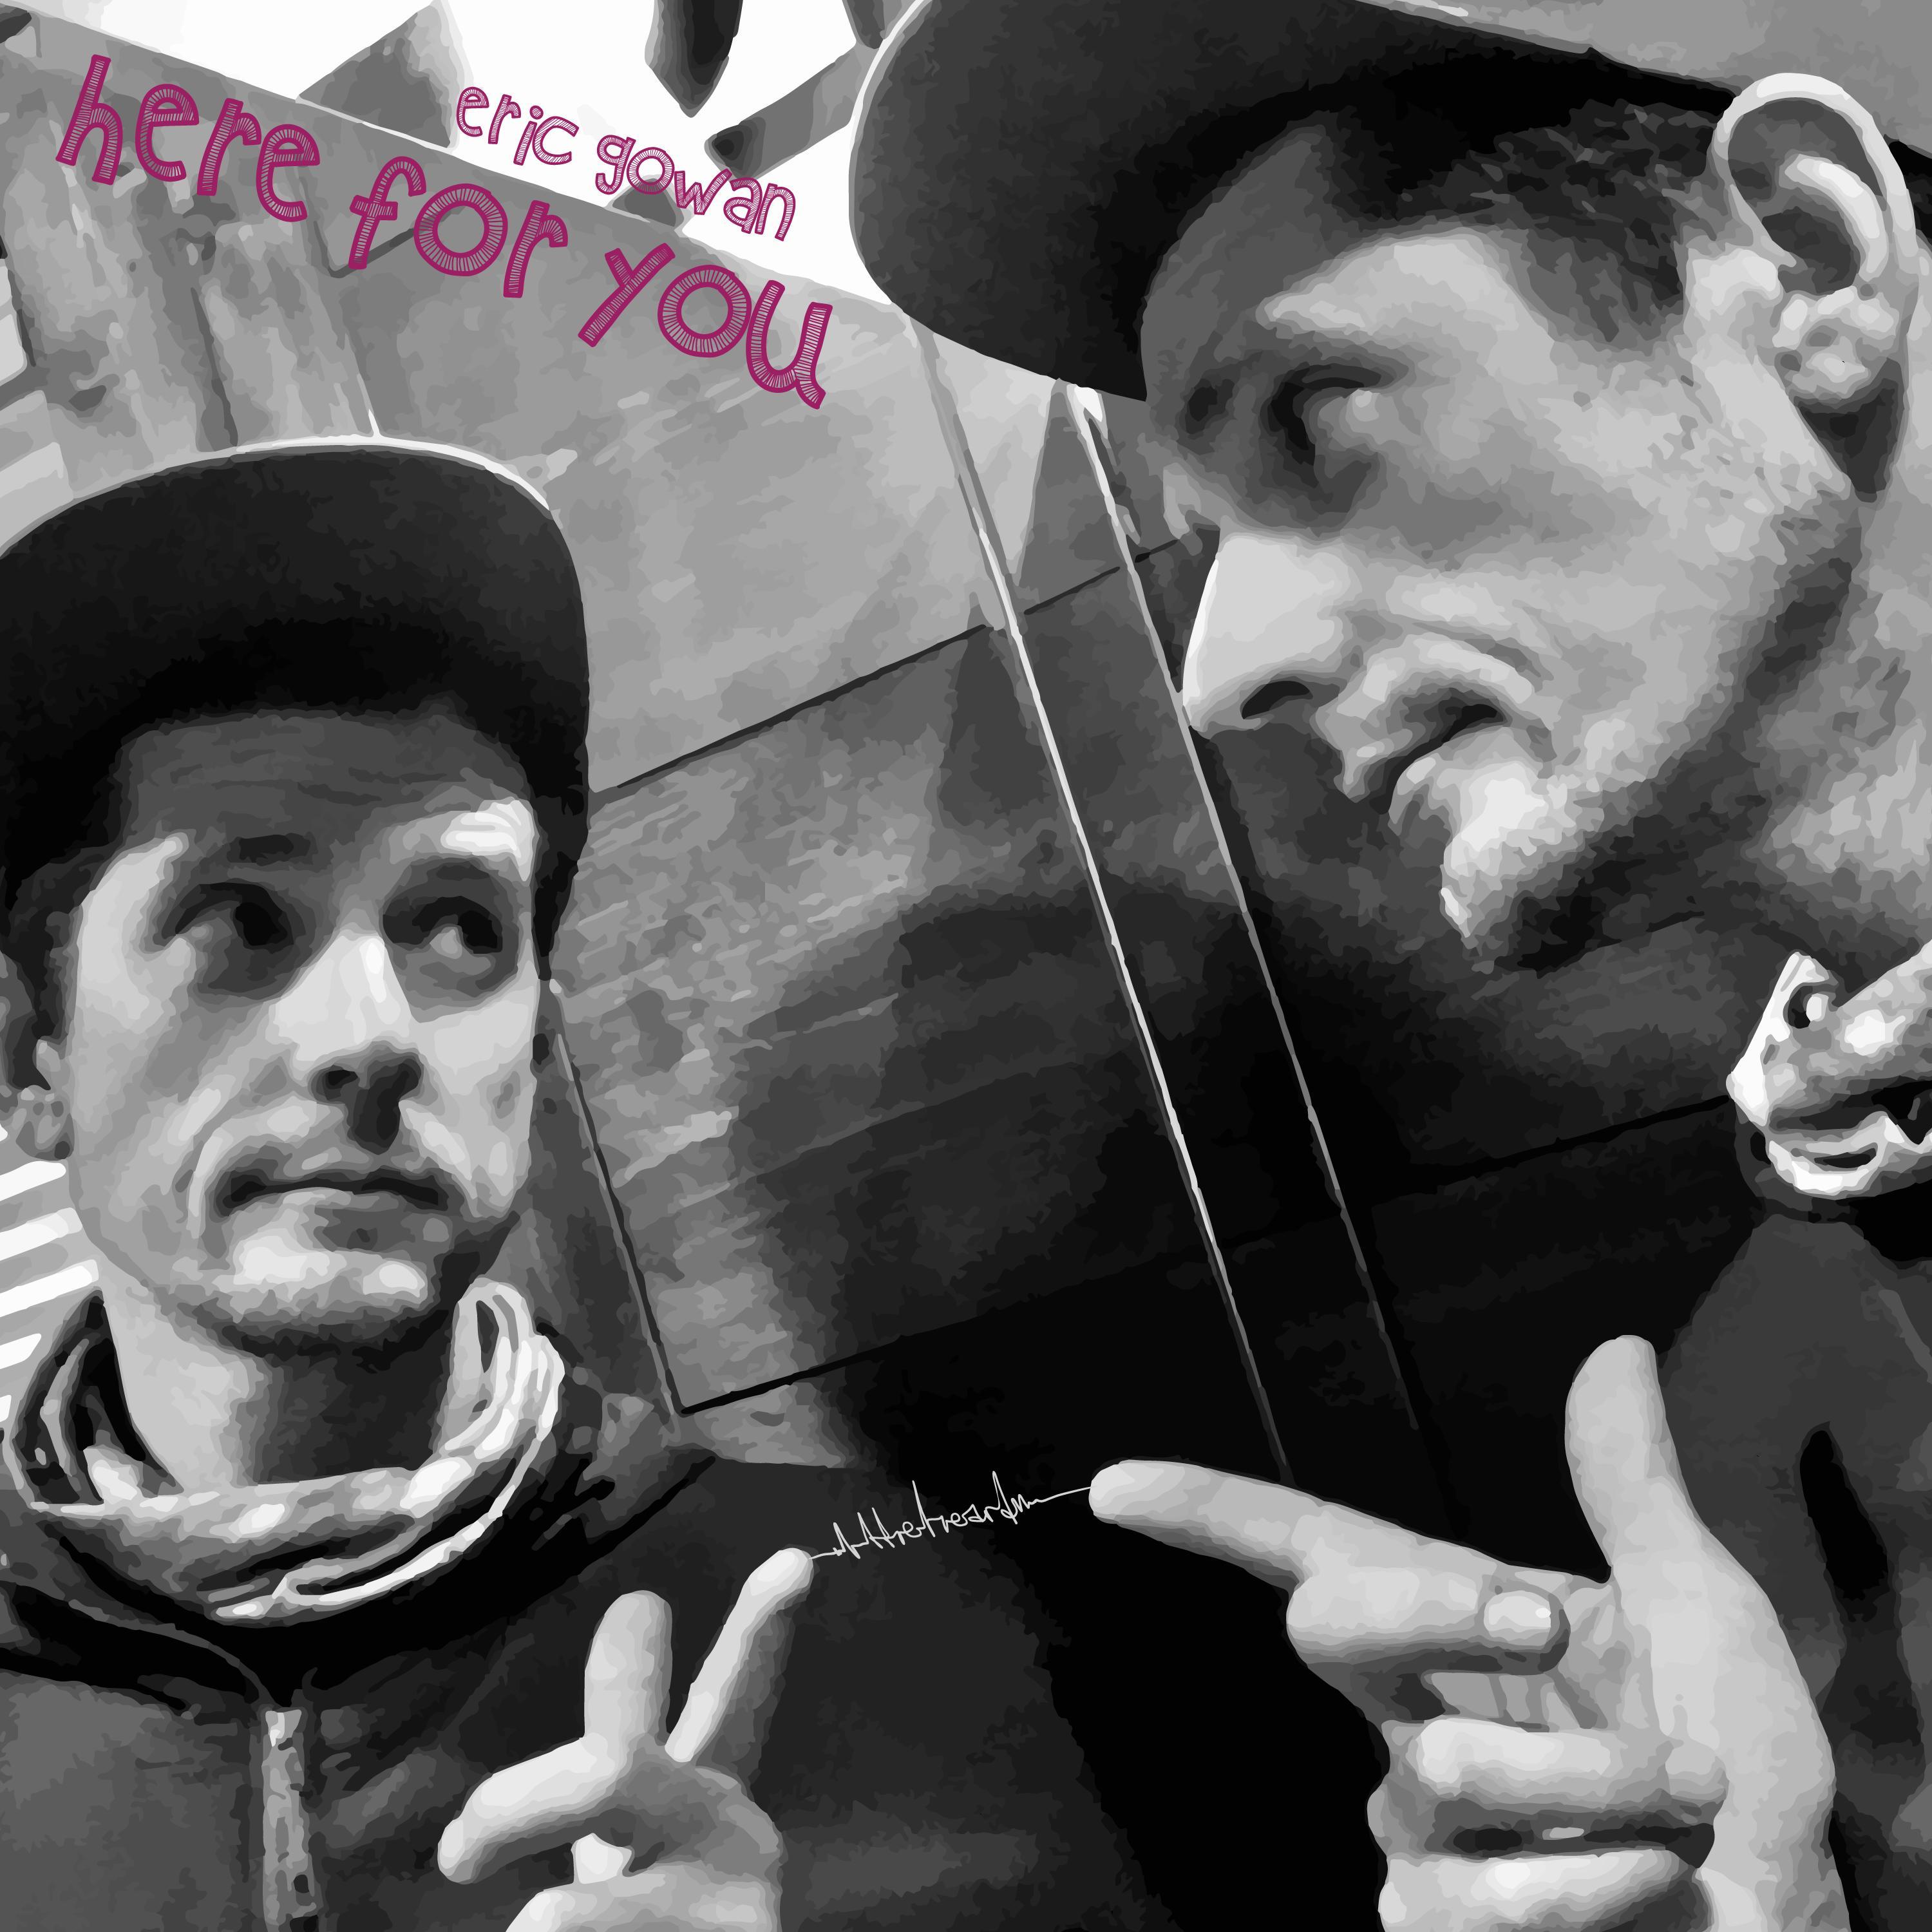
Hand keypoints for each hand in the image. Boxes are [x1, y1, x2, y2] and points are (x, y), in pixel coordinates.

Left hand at [439, 1547, 814, 1931]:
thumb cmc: (637, 1925)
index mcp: (705, 1792)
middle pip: (609, 1772)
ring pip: (565, 1914)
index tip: (794, 1559)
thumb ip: (624, 1720)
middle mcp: (726, 1838)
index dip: (761, 1629)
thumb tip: (638, 1602)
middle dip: (518, 1800)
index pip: (735, 1695)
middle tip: (458, 1853)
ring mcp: (727, 1916)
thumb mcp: (621, 1833)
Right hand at [1090, 1338, 1845, 1930]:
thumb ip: (1633, 1494)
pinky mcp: (1437, 1930)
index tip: (1114, 1488)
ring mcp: (1413, 1836)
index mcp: (1450, 1627)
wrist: (1784, 1909)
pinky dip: (1605, 1879)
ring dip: (1599, 1776)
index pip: (1309, 1549)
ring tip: (1686, 1795)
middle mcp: (1404, 1720)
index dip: (1208, 1513)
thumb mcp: (1697, 1609)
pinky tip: (1657, 1882)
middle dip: (1435, 1608)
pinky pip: (1493, 1896)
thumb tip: (1618, 1350)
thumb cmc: (1725, 1754)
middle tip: (1547, 1614)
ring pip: (1447, 1770)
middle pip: (1330, 1624)